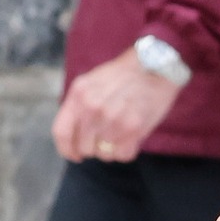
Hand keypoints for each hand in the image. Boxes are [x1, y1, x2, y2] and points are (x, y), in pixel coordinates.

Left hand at [52, 45, 181, 161]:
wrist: (157, 65)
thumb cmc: (125, 75)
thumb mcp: (92, 82)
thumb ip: (78, 105)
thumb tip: (73, 137)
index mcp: (79, 94)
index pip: (62, 133)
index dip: (67, 149)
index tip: (76, 155)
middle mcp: (92, 107)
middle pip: (84, 147)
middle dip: (95, 147)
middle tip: (107, 138)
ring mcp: (112, 118)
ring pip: (104, 154)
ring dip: (112, 149)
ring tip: (122, 135)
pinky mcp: (133, 127)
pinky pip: (123, 155)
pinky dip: (128, 150)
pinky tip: (133, 138)